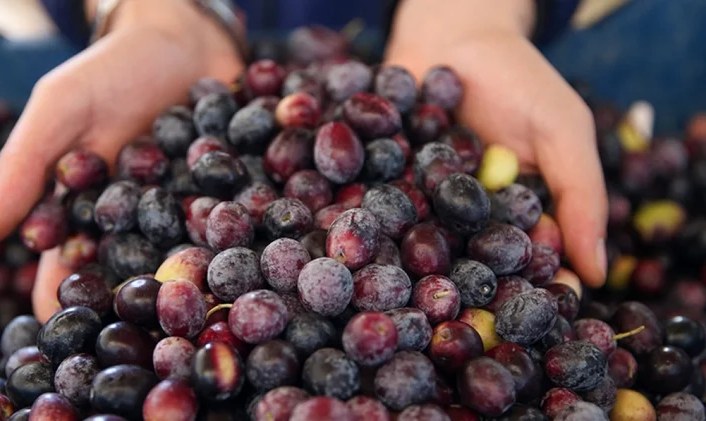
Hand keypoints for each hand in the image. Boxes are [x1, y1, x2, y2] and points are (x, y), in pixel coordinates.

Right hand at [0, 0, 243, 322]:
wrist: (180, 38)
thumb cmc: (109, 70)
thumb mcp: (60, 107)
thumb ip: (26, 164)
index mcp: (91, 208)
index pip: (71, 261)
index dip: (66, 291)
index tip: (65, 322)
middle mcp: (141, 219)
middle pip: (131, 270)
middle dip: (132, 299)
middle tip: (135, 330)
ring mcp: (188, 209)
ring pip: (184, 255)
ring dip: (189, 279)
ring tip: (193, 307)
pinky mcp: (230, 193)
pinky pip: (235, 219)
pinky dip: (239, 234)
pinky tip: (246, 258)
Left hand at [385, 0, 607, 287]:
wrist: (455, 35)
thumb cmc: (519, 80)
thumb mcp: (563, 130)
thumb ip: (581, 194)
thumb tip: (597, 276)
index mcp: (512, 219)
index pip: (521, 266)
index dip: (525, 289)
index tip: (526, 307)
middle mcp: (464, 221)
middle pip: (464, 267)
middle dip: (462, 286)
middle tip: (459, 309)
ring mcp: (420, 204)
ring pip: (416, 245)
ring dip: (409, 263)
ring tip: (408, 281)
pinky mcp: (382, 182)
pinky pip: (374, 205)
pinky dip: (367, 216)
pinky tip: (360, 231)